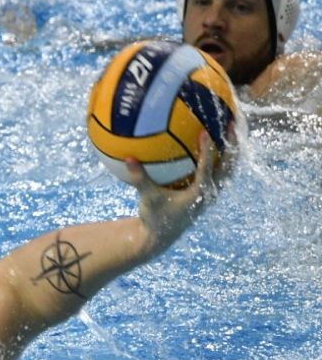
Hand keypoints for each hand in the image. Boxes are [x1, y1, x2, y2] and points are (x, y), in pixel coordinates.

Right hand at [124, 130, 220, 253]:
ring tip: (231, 130)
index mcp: (198, 193)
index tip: (205, 132)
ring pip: (229, 168)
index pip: (206, 168)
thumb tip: (127, 158)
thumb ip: (139, 179)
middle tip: (231, 124)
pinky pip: (220, 171)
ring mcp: (212, 193)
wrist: (162, 235)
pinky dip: (222, 157)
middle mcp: (209, 192)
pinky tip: (216, 143)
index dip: (206, 150)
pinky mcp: (208, 193)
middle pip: (228, 166)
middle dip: (232, 145)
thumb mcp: (146, 198)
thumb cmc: (155, 216)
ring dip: (232, 150)